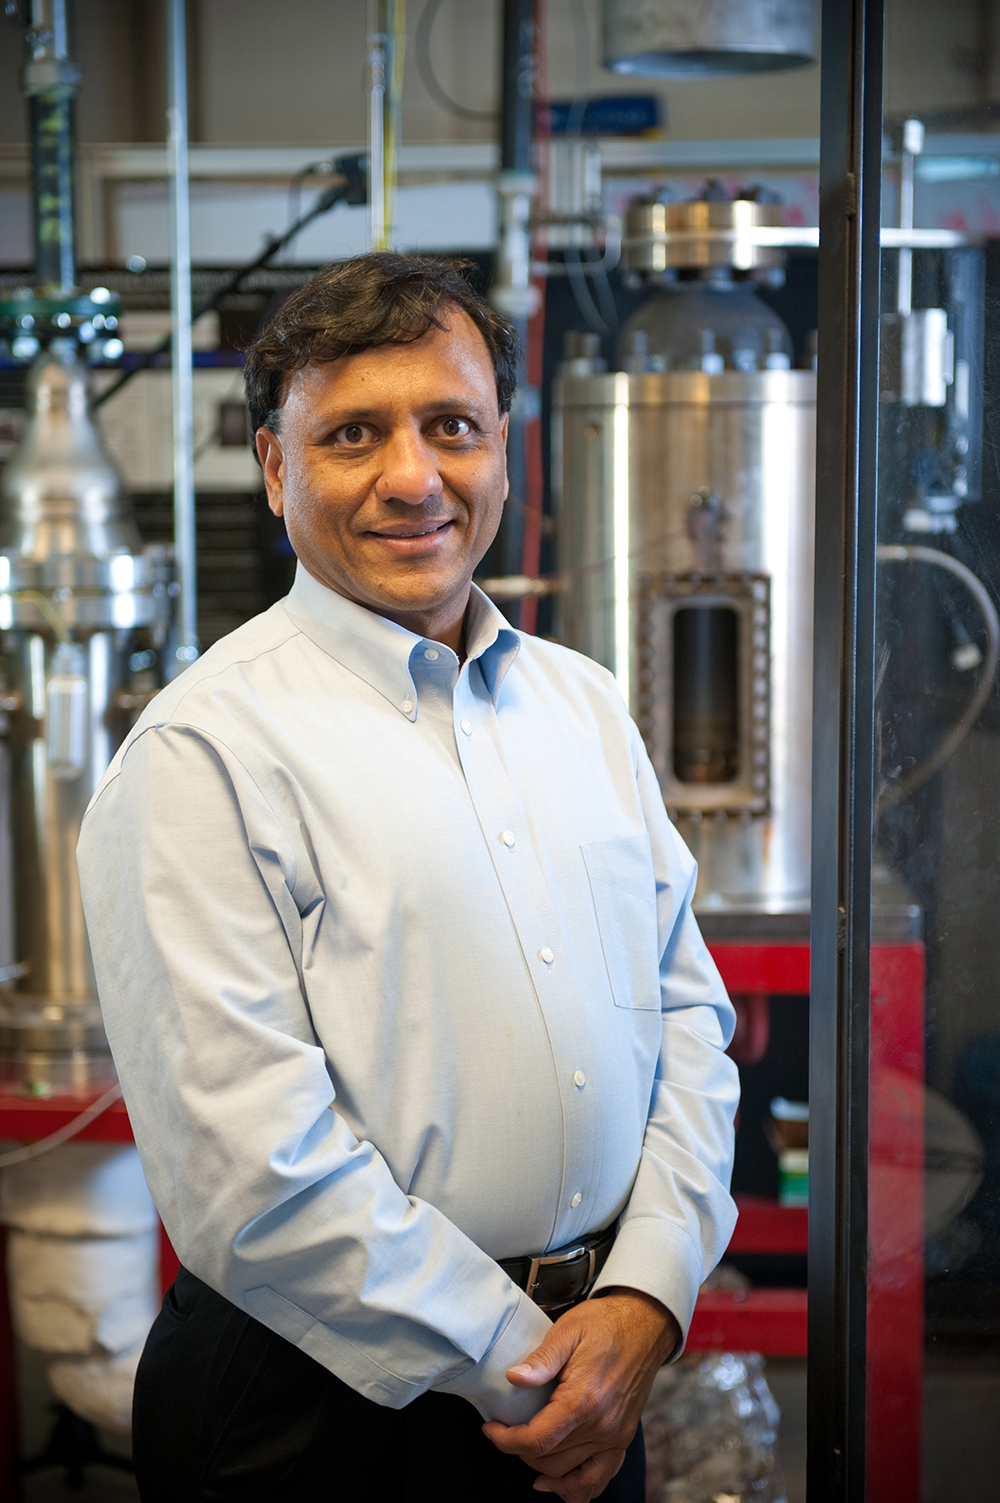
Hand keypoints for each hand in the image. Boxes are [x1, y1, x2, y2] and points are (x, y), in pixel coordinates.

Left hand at [482, 1287, 679, 1501]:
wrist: (645, 1324)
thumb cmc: (606, 1324)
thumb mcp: (568, 1330)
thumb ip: (541, 1359)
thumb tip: (513, 1378)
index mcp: (584, 1399)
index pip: (537, 1439)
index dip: (506, 1440)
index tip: (491, 1429)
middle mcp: (602, 1426)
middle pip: (550, 1460)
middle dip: (520, 1450)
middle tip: (506, 1430)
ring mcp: (615, 1436)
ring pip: (570, 1474)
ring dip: (542, 1469)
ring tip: (524, 1451)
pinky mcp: (622, 1438)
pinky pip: (599, 1477)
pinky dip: (577, 1488)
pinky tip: (558, 1483)